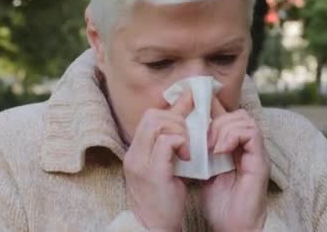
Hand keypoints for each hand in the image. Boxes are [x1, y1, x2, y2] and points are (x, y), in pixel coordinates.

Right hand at [123, 91, 192, 230]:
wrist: (154, 228)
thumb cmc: (164, 200)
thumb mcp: (167, 166)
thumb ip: (173, 143)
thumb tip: (188, 122)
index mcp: (136, 152)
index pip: (150, 116)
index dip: (173, 110)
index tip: (192, 107)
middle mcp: (134, 154)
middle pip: (153, 116)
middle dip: (177, 119)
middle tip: (190, 136)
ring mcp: (140, 163)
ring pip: (158, 124)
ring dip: (180, 131)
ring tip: (188, 148)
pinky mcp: (152, 171)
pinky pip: (166, 141)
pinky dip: (180, 143)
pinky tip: (187, 157)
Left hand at [201, 97, 269, 230]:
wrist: (232, 227)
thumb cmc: (220, 204)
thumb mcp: (204, 171)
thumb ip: (202, 152)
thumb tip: (187, 134)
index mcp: (237, 148)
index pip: (228, 116)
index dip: (211, 114)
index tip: (194, 124)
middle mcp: (249, 148)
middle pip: (237, 114)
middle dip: (215, 121)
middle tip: (202, 141)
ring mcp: (256, 153)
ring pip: (244, 119)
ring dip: (222, 129)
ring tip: (210, 148)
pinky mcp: (260, 161)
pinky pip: (251, 133)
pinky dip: (232, 136)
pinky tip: (219, 151)